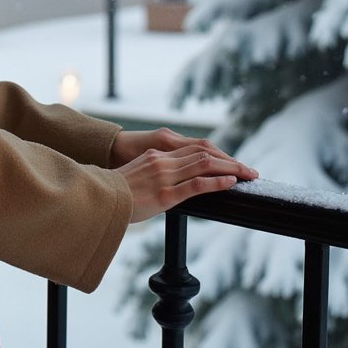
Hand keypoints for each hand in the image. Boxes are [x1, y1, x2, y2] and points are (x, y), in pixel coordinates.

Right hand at [111, 127, 258, 222]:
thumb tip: (173, 185)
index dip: (218, 156)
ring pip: (204, 165)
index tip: (233, 163)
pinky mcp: (165, 194)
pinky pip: (195, 184)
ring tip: (248, 174)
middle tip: (250, 170)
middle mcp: (162, 161)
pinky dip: (216, 182)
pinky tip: (230, 182)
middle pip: (204, 154)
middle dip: (230, 161)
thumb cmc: (115, 191)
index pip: (194, 150)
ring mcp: (164, 176)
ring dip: (230, 169)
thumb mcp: (138, 175)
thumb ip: (156, 174)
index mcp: (156, 155)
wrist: (98, 197)